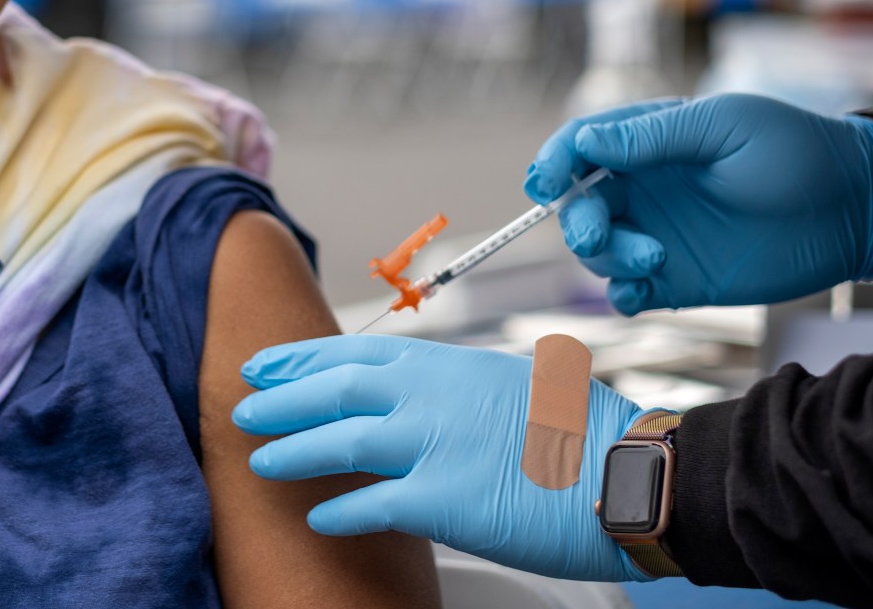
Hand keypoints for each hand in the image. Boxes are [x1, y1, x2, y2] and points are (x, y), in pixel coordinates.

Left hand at [232, 335, 648, 581]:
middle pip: (336, 390)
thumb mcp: (512, 382)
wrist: (628, 470)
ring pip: (340, 441)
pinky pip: (373, 504)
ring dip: (293, 450)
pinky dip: (340, 512)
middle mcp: (432, 396)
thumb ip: (457, 386)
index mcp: (448, 364)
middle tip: (243, 405)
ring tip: (259, 461)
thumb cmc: (582, 430)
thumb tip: (421, 393)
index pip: (357, 352)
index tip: (266, 363)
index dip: (303, 359)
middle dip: (282, 398)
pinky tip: (318, 520)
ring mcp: (434, 445)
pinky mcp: (444, 498)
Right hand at [525, 94, 872, 314]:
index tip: (545, 183)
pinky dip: (622, 294)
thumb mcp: (724, 126)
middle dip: (577, 219)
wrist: (854, 210)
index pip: (579, 146)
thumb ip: (653, 136)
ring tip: (656, 258)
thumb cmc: (796, 151)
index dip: (554, 162)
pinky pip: (626, 291)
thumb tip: (585, 140)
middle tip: (601, 233)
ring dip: (607, 257)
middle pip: (578, 204)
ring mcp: (655, 233)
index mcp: (648, 141)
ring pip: (596, 251)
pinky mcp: (675, 278)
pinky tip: (644, 290)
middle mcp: (644, 188)